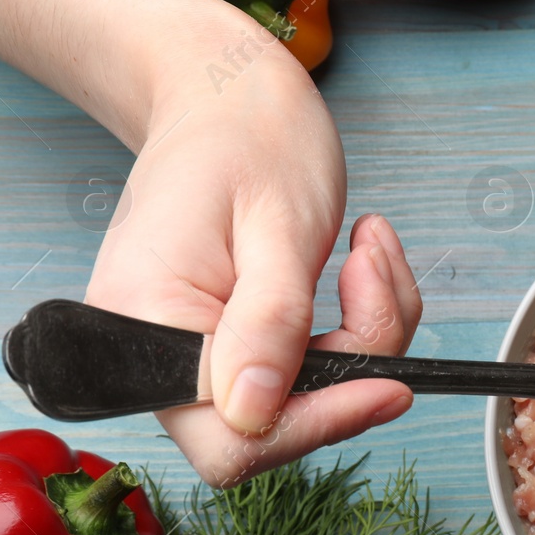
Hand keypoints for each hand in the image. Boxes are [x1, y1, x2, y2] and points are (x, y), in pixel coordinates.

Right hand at [85, 22, 420, 485]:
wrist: (227, 96)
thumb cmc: (246, 138)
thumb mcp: (277, 225)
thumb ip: (269, 321)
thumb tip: (251, 414)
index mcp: (144, 327)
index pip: (231, 438)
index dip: (317, 423)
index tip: (389, 383)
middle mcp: (158, 356)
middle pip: (276, 425)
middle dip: (352, 364)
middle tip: (374, 272)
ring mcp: (197, 354)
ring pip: (310, 398)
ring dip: (367, 333)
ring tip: (370, 249)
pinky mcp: (238, 345)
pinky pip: (317, 369)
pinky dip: (361, 324)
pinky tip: (362, 260)